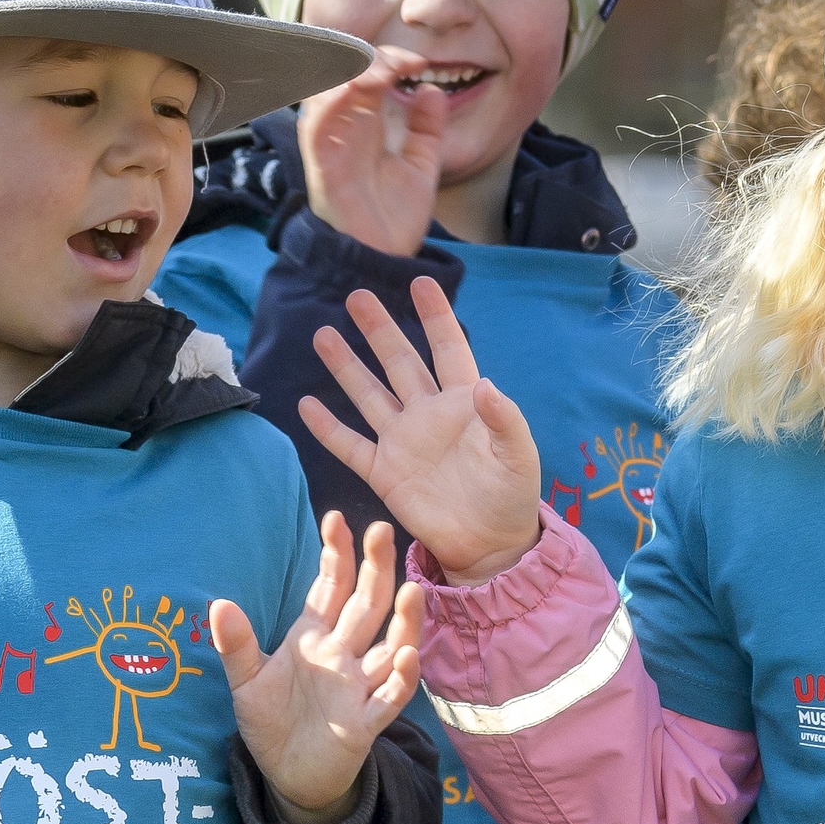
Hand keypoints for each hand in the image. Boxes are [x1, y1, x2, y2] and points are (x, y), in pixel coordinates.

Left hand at [215, 512, 425, 823]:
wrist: (288, 775)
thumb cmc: (271, 722)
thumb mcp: (246, 682)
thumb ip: (236, 645)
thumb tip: (217, 604)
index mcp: (315, 638)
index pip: (331, 588)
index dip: (336, 555)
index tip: (335, 519)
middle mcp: (344, 655)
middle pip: (368, 605)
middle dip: (376, 569)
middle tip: (381, 531)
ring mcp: (359, 686)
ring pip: (390, 646)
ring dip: (404, 620)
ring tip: (412, 591)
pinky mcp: (365, 721)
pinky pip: (389, 697)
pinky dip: (399, 678)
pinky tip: (404, 656)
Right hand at [296, 49, 452, 259]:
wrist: (386, 256)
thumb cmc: (396, 214)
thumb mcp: (422, 162)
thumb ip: (427, 126)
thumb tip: (432, 89)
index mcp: (366, 125)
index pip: (366, 74)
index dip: (389, 59)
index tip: (420, 63)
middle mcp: (345, 129)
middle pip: (342, 74)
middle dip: (370, 58)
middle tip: (402, 65)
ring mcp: (331, 144)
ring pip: (323, 90)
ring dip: (352, 73)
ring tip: (385, 74)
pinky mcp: (322, 163)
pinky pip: (315, 124)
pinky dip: (332, 100)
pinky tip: (357, 88)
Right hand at [297, 278, 543, 584]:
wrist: (491, 542)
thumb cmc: (512, 493)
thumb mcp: (518, 454)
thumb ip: (504, 418)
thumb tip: (483, 383)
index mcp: (464, 402)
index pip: (448, 348)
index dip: (435, 316)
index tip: (420, 281)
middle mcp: (428, 413)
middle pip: (399, 362)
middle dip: (379, 330)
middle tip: (356, 296)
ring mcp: (403, 441)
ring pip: (368, 395)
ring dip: (346, 367)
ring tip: (323, 333)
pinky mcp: (384, 473)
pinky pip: (351, 446)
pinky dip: (328, 427)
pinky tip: (306, 403)